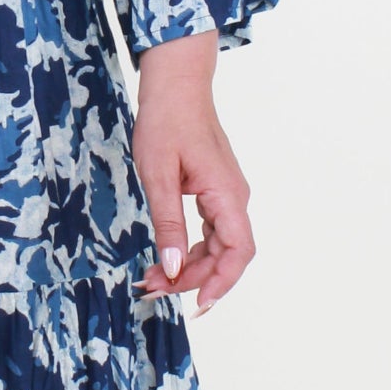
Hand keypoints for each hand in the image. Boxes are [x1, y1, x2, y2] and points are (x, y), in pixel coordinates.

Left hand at [131, 30, 254, 313]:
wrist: (175, 85)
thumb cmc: (167, 121)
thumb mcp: (158, 175)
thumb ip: (167, 224)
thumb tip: (172, 269)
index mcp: (227, 194)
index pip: (238, 251)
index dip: (222, 282)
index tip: (196, 304)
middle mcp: (234, 198)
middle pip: (225, 255)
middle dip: (192, 279)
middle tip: (152, 289)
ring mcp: (226, 196)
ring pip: (216, 246)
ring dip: (188, 267)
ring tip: (152, 279)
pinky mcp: (214, 192)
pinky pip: (209, 232)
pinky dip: (188, 250)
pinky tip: (165, 258)